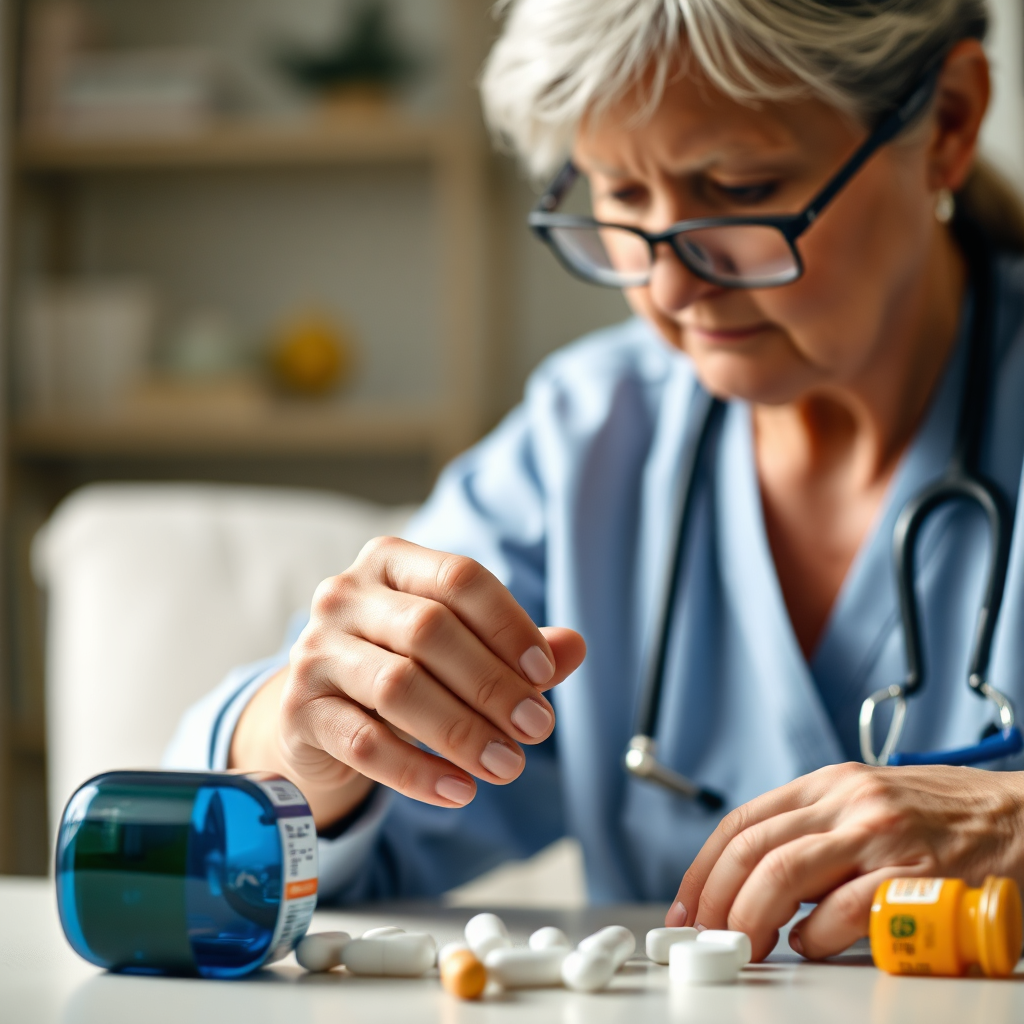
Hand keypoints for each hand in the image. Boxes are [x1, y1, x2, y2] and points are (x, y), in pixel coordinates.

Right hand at [230, 537, 585, 827]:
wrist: (320, 713)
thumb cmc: (401, 666)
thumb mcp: (458, 649)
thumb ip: (513, 646)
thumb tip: (576, 646)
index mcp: (389, 562)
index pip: (458, 578)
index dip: (507, 624)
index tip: (545, 673)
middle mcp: (344, 595)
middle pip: (429, 631)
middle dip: (492, 684)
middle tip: (537, 729)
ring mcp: (314, 651)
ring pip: (397, 687)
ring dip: (462, 731)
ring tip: (507, 765)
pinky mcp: (299, 711)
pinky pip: (364, 743)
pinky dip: (418, 772)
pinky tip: (460, 790)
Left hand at [667, 762, 1023, 960]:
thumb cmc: (947, 817)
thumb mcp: (869, 802)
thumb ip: (816, 830)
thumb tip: (759, 880)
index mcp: (830, 783)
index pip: (742, 821)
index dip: (703, 868)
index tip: (687, 905)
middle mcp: (848, 801)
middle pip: (753, 848)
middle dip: (716, 899)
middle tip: (707, 935)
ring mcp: (882, 836)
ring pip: (783, 873)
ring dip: (751, 918)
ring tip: (747, 944)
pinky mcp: (918, 877)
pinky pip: (845, 911)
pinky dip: (815, 936)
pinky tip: (812, 945)